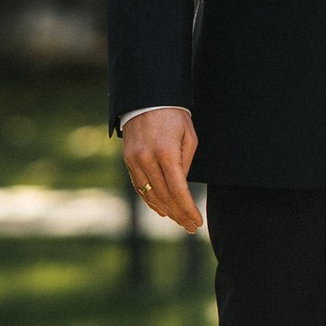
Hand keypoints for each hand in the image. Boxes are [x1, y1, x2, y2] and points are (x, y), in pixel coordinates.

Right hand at [120, 105, 202, 233]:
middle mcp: (147, 158)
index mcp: (166, 152)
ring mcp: (135, 160)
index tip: (197, 222)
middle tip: (191, 227)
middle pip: (164, 197)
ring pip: (150, 195)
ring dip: (165, 211)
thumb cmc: (174, 116)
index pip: (178, 190)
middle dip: (179, 214)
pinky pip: (140, 187)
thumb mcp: (189, 136)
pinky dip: (150, 201)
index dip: (188, 209)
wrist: (147, 98)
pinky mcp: (128, 160)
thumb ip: (186, 163)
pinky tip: (161, 210)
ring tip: (179, 221)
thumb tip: (182, 188)